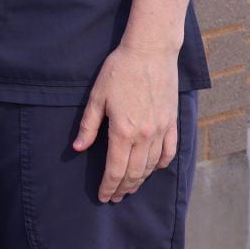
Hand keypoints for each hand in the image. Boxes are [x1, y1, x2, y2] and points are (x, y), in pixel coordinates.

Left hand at [73, 43, 179, 203]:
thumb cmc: (120, 70)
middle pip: (134, 172)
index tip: (103, 196)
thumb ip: (89, 126)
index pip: (116, 169)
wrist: (150, 51)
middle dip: (123, 188)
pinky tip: (153, 169)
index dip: (108, 186)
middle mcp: (145, 136)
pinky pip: (169, 152)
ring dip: (140, 180)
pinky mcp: (172, 122)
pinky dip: (160, 164)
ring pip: (151, 166)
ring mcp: (161, 130)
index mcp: (123, 131)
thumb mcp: (97, 96)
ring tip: (130, 187)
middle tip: (115, 197)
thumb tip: (78, 148)